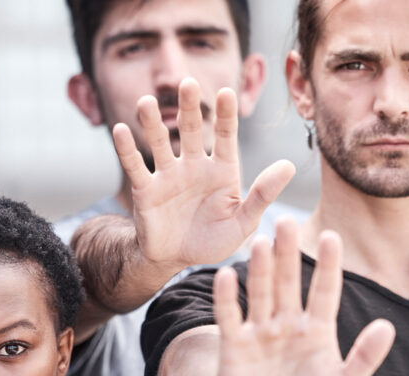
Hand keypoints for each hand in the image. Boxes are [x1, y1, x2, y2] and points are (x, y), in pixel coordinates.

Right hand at [113, 78, 294, 272]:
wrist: (177, 259)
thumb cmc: (213, 240)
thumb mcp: (243, 222)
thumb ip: (263, 195)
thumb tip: (289, 166)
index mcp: (222, 170)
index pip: (226, 136)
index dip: (226, 115)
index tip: (226, 92)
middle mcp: (194, 166)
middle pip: (192, 130)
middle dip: (189, 108)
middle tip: (187, 83)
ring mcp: (168, 176)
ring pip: (160, 143)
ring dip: (152, 123)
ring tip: (146, 102)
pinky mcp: (145, 190)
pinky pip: (135, 167)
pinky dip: (127, 149)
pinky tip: (119, 130)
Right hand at [211, 219, 395, 375]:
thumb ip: (365, 359)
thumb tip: (387, 326)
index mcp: (317, 329)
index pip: (324, 291)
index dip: (328, 266)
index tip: (332, 237)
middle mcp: (287, 323)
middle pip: (288, 282)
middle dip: (287, 254)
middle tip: (285, 221)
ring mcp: (260, 331)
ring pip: (261, 293)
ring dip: (261, 269)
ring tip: (261, 242)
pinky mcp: (233, 343)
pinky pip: (229, 316)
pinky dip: (227, 297)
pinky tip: (227, 275)